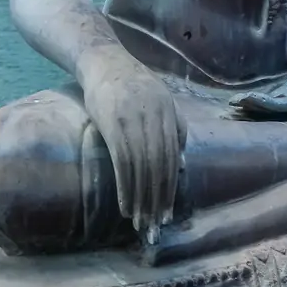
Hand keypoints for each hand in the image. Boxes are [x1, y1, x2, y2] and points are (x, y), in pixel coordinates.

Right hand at [80, 50, 185, 242]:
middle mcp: (155, 119)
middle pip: (160, 166)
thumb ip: (175, 131)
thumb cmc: (134, 86)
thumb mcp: (163, 102)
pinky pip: (123, 163)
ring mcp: (133, 122)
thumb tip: (181, 167)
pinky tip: (125, 205)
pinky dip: (125, 187)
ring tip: (141, 221)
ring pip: (142, 168)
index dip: (170, 188)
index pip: (172, 159)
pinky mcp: (113, 126)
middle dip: (158, 198)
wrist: (105, 62)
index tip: (168, 212)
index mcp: (169, 114)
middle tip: (155, 224)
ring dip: (141, 198)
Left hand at [231, 35, 286, 120]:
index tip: (249, 100)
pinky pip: (276, 98)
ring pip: (273, 105)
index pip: (286, 106)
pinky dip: (260, 100)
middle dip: (255, 107)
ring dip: (255, 106)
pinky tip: (246, 100)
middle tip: (233, 105)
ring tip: (233, 105)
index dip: (267, 105)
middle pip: (275, 109)